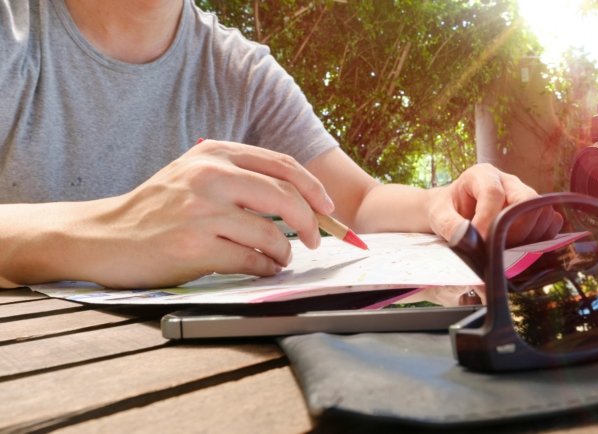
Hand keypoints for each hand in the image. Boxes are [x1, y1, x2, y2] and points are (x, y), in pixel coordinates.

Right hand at [53, 140, 332, 287]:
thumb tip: (298, 200)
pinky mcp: (193, 246)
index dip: (313, 188)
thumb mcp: (193, 174)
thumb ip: (238, 177)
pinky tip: (262, 269)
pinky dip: (265, 268)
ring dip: (285, 252)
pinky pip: (250, 260)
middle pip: (285, 197)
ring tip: (281, 258)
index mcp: (214, 153)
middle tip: (315, 239)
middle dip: (311, 222)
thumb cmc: (156, 209)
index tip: (328, 208)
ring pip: (271, 233)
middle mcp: (209, 176)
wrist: (103, 237)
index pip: (281, 165)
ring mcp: (201, 211)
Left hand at [427, 163, 561, 245]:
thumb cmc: (446, 209)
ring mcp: (524, 195)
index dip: (488, 219)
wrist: (453, 210)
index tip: (479, 242)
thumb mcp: (438, 215)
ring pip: (541, 212)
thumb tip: (468, 238)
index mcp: (482, 175)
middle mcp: (508, 181)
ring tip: (504, 248)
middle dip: (515, 228)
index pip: (494, 193)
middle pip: (527, 199)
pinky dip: (541, 238)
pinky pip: (550, 221)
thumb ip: (450, 225)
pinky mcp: (534, 211)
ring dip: (527, 236)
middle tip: (496, 247)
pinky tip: (521, 248)